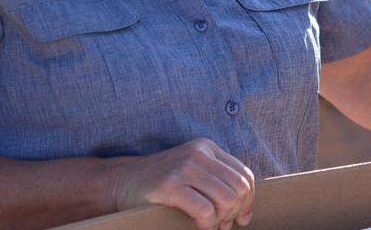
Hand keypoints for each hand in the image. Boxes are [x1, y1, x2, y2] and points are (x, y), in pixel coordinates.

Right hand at [111, 138, 254, 229]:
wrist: (121, 181)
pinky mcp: (170, 185)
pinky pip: (205, 210)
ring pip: (225, 200)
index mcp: (207, 148)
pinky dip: (207, 225)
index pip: (244, 174)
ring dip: (222, 221)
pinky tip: (200, 228)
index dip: (249, 200)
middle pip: (238, 188)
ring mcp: (184, 167)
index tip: (243, 218)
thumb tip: (245, 211)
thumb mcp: (191, 171)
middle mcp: (199, 153)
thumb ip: (215, 180)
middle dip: (235, 213)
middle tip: (223, 227)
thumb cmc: (160, 183)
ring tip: (211, 228)